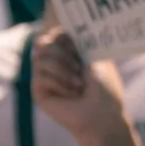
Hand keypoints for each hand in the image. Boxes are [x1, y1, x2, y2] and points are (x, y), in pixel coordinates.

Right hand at [27, 26, 129, 145]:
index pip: (53, 34)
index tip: (74, 45)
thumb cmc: (105, 90)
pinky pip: (40, 77)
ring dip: (63, 70)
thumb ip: (77, 43)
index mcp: (70, 54)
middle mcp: (55, 64)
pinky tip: (72, 95)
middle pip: (42, 42)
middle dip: (63, 54)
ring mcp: (45, 77)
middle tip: (80, 68)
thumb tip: (59, 29)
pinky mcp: (39, 92)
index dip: (60, 35)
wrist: (104, 116)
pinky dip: (60, 84)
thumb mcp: (96, 60)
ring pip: (39, 59)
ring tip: (79, 85)